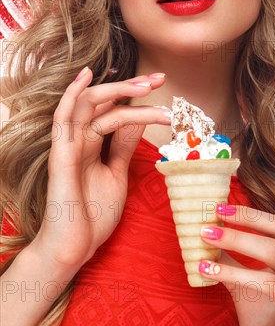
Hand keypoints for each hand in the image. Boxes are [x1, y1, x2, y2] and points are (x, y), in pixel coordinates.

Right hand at [31, 69, 170, 271]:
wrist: (74, 249)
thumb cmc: (93, 214)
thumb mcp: (117, 173)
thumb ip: (123, 145)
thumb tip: (139, 120)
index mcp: (91, 143)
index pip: (112, 107)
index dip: (136, 95)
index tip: (163, 85)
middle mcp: (79, 139)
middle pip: (103, 100)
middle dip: (132, 87)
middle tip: (160, 79)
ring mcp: (68, 146)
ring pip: (91, 104)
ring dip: (118, 90)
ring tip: (147, 86)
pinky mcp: (61, 156)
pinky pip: (63, 119)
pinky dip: (72, 94)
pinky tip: (85, 76)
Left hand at [199, 204, 274, 325]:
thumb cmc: (261, 313)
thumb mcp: (242, 280)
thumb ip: (230, 256)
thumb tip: (206, 228)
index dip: (248, 216)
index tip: (218, 209)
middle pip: (274, 247)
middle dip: (237, 238)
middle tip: (206, 233)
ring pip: (273, 278)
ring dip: (235, 269)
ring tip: (206, 264)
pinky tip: (264, 288)